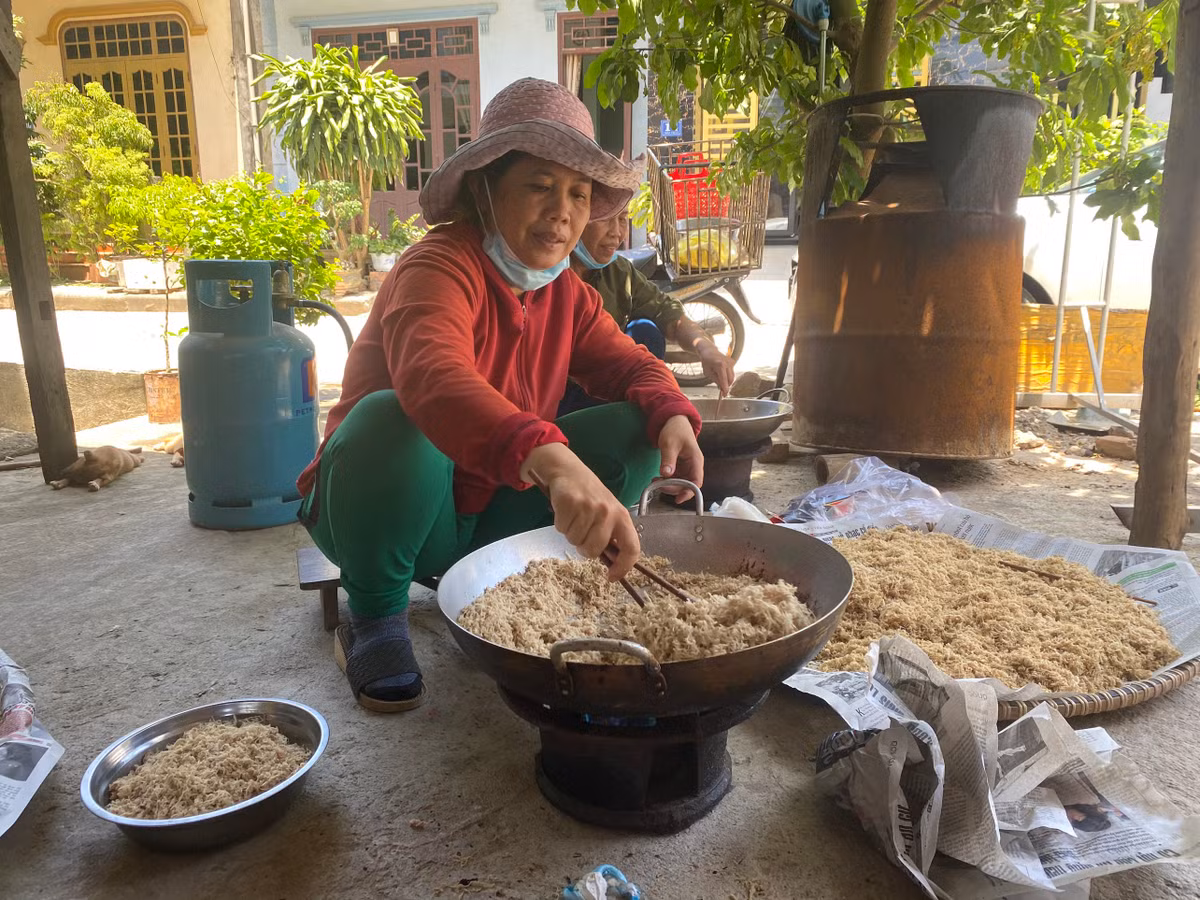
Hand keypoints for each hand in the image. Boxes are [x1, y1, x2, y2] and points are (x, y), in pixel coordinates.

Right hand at [521, 443, 640, 580]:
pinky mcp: (571, 503)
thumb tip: (611, 564)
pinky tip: (566, 511)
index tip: (611, 577)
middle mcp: (608, 513)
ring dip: (571, 533)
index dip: (623, 567)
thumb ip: (611, 535)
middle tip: (582, 533)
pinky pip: (562, 529)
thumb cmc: (591, 496)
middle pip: (593, 550)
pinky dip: (561, 524)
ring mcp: (589, 508)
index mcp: (622, 517)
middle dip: (584, 548)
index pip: (631, 548)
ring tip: (575, 517)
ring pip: (575, 541)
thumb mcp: (608, 513)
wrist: (570, 471)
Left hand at [656, 414, 704, 504]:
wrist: (674, 420)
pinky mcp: (680, 467)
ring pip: (680, 483)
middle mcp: (693, 465)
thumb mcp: (669, 443)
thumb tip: (666, 474)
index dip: (689, 492)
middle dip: (673, 488)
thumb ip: (668, 459)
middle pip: (687, 485)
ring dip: (668, 485)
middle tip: (659, 486)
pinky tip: (657, 478)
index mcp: (695, 460)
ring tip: (655, 482)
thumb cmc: (675, 429)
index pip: (696, 482)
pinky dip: (666, 481)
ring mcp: (686, 467)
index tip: (678, 499)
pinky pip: (675, 478)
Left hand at [695, 340, 735, 395]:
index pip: (724, 380)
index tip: (724, 394)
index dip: (725, 388)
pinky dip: (728, 377)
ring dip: (727, 381)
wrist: (709, 351)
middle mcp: (727, 363)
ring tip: (720, 382)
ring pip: (732, 377)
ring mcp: (731, 362)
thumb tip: (722, 388)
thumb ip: (716, 380)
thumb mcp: (708, 373)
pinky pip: (732, 373)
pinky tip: (722, 375)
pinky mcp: (733, 362)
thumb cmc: (706, 361)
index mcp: (720, 365)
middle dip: (726, 386)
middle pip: (730, 379)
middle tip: (722, 391)